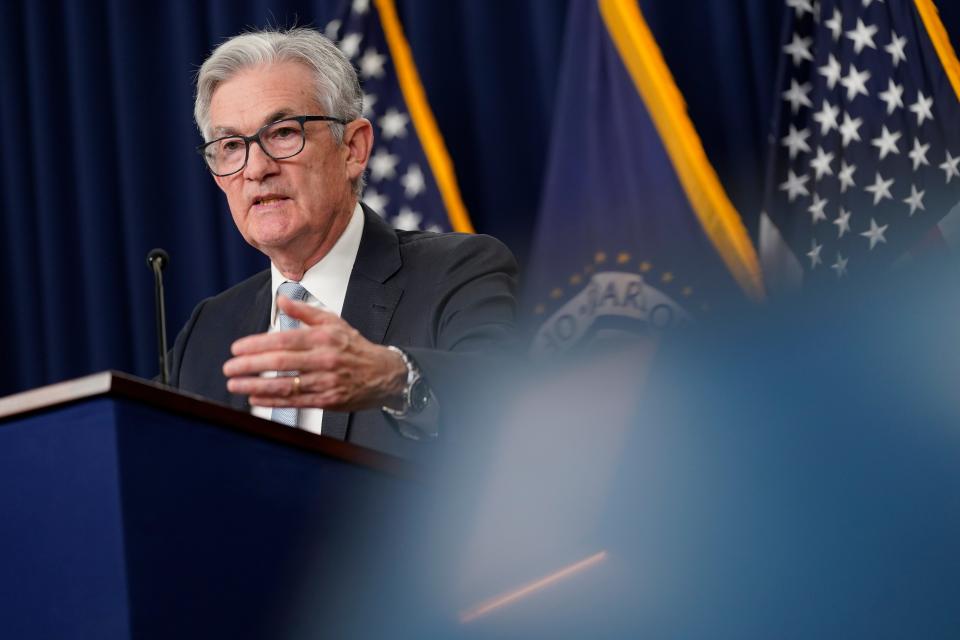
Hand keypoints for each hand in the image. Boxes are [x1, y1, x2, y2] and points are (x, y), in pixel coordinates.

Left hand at [223, 296, 407, 411]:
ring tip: (235, 384)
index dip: (257, 345)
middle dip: (250, 366)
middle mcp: (325, 359)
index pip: (284, 340)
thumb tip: (282, 300)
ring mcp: (326, 382)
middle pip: (281, 363)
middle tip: (229, 368)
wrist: (384, 374)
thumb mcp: (334, 322)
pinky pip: (295, 402)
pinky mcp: (328, 401)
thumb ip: (304, 312)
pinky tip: (255, 398)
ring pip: (285, 385)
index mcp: (324, 338)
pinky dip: (272, 401)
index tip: (237, 348)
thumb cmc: (355, 348)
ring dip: (256, 386)